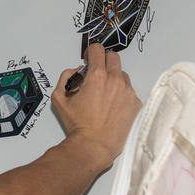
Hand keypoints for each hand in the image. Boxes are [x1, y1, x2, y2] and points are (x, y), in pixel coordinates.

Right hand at [52, 43, 141, 165]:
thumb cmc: (76, 124)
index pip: (98, 49)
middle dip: (103, 61)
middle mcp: (115, 80)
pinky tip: (113, 107)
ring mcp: (128, 92)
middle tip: (96, 74)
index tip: (88, 60)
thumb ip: (65, 77)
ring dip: (113, 78)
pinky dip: (121, 94)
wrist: (94, 146)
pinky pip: (129, 91)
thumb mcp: (59, 98)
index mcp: (97, 76)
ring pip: (122, 75)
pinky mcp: (136, 104)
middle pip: (113, 57)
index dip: (91, 52)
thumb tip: (77, 71)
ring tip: (105, 94)